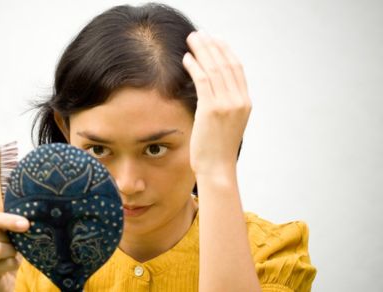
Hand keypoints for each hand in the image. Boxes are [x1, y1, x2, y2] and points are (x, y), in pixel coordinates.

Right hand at [0, 211, 28, 291]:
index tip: (25, 224)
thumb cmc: (0, 246)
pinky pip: (3, 264)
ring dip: (11, 251)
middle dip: (9, 239)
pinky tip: (8, 264)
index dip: (9, 220)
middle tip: (13, 243)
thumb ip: (8, 219)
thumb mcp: (3, 229)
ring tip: (11, 252)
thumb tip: (22, 217)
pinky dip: (13, 263)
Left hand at [182, 31, 250, 174]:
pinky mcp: (212, 110)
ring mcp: (227, 105)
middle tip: (200, 34)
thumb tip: (211, 88)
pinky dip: (194, 67)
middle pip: (226, 64)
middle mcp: (239, 101)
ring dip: (202, 51)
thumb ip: (224, 104)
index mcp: (245, 102)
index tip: (215, 39)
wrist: (217, 169)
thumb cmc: (217, 148)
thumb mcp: (228, 123)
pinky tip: (186, 58)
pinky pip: (203, 81)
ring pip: (214, 69)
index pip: (237, 68)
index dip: (225, 51)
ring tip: (191, 39)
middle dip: (212, 46)